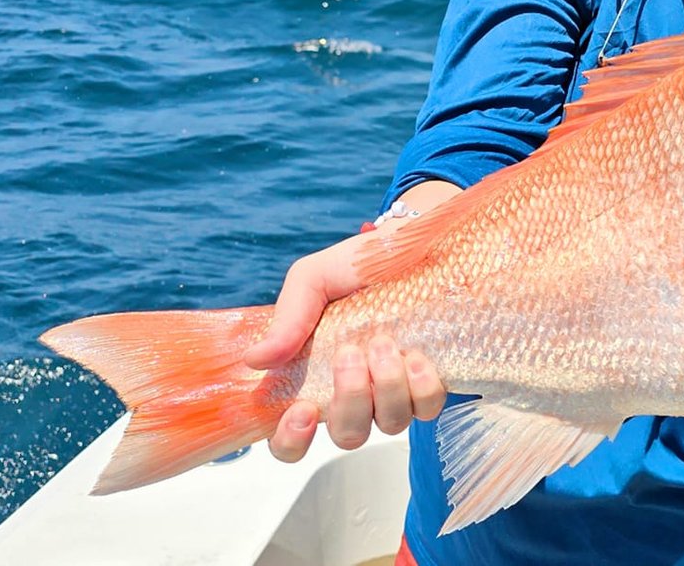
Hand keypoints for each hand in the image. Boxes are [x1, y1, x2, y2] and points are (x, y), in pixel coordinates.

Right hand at [244, 182, 458, 460]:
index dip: (292, 439)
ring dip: (386, 388)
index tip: (302, 409)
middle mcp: (355, 394)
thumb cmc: (359, 265)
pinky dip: (421, 388)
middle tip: (351, 353)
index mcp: (316, 377)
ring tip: (385, 343)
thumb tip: (255, 360)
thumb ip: (288, 319)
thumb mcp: (314, 279)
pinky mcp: (429, 385)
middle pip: (346, 435)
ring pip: (388, 425)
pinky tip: (418, 357)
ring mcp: (394, 393)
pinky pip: (426, 410)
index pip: (291, 438)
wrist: (415, 243)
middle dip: (350, 400)